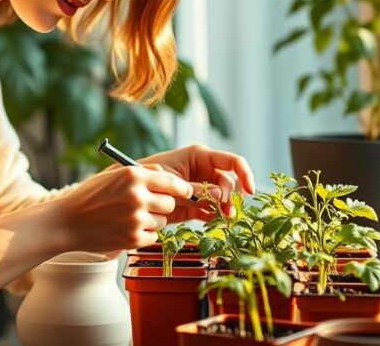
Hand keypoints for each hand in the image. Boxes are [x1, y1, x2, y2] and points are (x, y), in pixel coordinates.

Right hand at [55, 165, 193, 252]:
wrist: (67, 222)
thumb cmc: (91, 196)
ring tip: (130, 218)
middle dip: (162, 205)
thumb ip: (142, 172)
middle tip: (147, 207)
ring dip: (152, 221)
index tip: (186, 192)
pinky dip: (144, 235)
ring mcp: (136, 218)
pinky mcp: (134, 238)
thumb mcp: (113, 174)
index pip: (171, 181)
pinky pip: (154, 237)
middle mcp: (137, 195)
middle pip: (170, 203)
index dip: (182, 188)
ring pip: (163, 221)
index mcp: (133, 175)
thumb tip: (170, 176)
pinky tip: (126, 230)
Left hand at [110, 144, 255, 222]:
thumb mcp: (170, 180)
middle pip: (229, 183)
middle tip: (221, 208)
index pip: (232, 161)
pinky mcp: (195, 205)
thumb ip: (194, 188)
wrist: (129, 194)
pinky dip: (216, 217)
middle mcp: (204, 171)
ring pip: (223, 199)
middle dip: (230, 196)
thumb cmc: (146, 176)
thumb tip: (218, 196)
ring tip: (223, 218)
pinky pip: (212, 211)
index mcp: (200, 156)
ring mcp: (201, 188)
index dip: (245, 174)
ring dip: (225, 209)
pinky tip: (216, 222)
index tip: (250, 191)